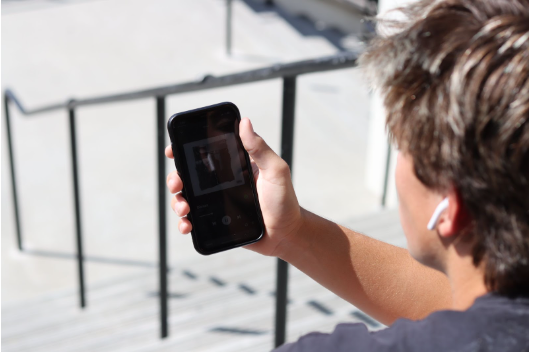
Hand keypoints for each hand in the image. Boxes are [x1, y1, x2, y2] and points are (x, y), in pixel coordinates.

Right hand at [165, 118, 302, 256]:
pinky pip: (194, 220)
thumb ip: (260, 149)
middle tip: (177, 182)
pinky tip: (187, 226)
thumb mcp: (276, 171)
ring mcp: (216, 202)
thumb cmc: (284, 201)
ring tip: (184, 207)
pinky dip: (184, 223)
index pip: (205, 153)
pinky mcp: (215, 221)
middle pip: (188, 176)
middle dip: (175, 177)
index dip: (185, 150)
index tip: (174, 149)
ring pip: (186, 198)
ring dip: (177, 201)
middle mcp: (221, 183)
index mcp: (233, 166)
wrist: (286, 234)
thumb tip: (245, 122)